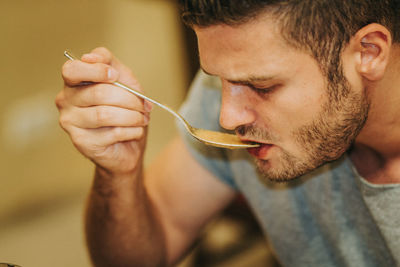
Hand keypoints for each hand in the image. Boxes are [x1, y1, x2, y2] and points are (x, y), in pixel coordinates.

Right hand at [56, 47, 151, 174]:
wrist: (128, 146)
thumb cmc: (124, 111)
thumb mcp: (124, 81)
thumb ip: (111, 64)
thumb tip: (91, 57)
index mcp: (74, 82)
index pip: (72, 69)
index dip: (96, 71)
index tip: (115, 76)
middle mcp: (66, 101)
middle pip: (98, 93)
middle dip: (129, 99)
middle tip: (144, 106)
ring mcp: (70, 122)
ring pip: (105, 114)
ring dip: (132, 116)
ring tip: (143, 119)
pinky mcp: (81, 142)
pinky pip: (111, 133)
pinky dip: (131, 130)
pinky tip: (136, 131)